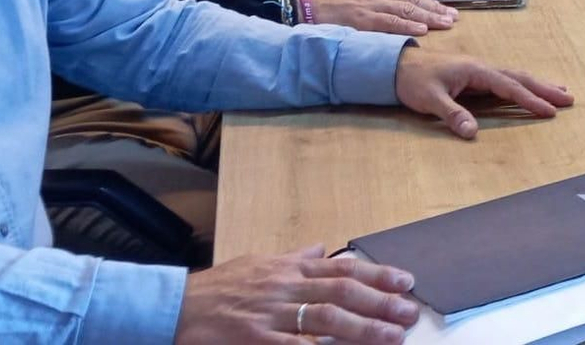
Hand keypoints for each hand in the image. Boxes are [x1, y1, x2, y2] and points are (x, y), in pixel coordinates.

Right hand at [175, 244, 417, 343]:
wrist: (174, 307)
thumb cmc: (217, 288)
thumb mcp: (257, 263)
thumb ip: (293, 259)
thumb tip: (321, 248)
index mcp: (287, 268)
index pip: (342, 268)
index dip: (378, 275)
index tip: (406, 282)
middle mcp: (284, 287)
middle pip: (341, 291)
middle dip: (380, 302)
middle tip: (410, 312)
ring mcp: (271, 315)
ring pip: (325, 318)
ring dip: (363, 328)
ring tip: (393, 336)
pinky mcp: (256, 341)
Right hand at [306, 0, 456, 34]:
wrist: (303, 2)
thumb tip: (392, 9)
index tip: (441, 7)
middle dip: (434, 8)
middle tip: (453, 16)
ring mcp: (369, 4)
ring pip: (406, 10)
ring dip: (429, 17)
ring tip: (446, 23)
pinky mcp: (362, 18)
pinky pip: (389, 22)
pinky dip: (408, 26)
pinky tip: (423, 30)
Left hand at [394, 46, 572, 138]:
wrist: (396, 65)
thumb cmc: (413, 80)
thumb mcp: (430, 100)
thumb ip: (453, 114)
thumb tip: (472, 133)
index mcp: (475, 70)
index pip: (509, 86)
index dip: (530, 100)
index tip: (550, 111)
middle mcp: (481, 67)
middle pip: (520, 77)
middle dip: (544, 88)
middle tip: (569, 98)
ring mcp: (479, 71)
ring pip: (514, 77)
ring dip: (537, 85)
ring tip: (559, 92)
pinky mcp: (474, 76)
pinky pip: (505, 80)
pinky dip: (522, 86)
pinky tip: (528, 91)